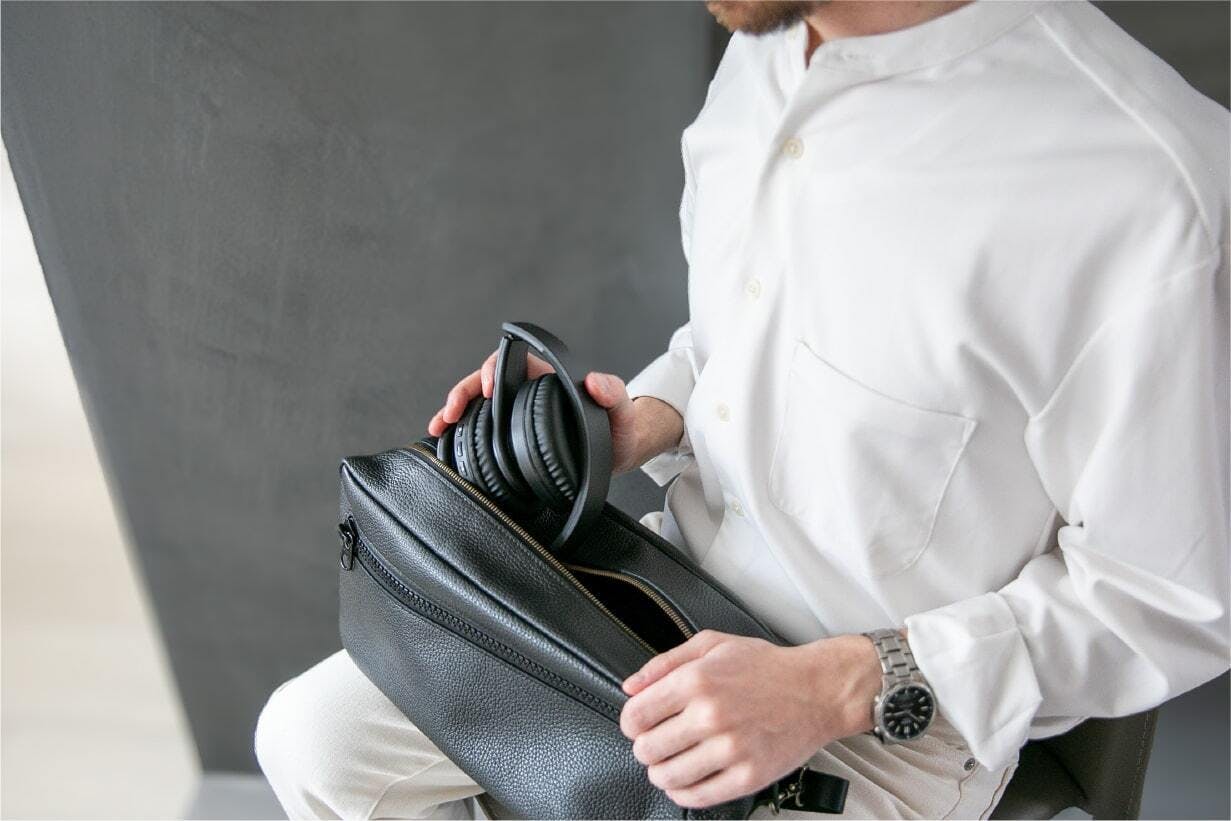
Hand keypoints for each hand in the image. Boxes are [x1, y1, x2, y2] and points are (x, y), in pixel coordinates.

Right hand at [426, 350, 680, 473]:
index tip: (491, 388)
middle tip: (453, 411)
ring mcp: (519, 412)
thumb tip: (595, 381)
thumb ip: (614, 394)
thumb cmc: (621, 428)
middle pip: (485, 381)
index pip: (512, 360)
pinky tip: (447, 440)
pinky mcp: (514, 434)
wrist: (619, 453)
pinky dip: (462, 430)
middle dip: (464, 391)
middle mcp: (529, 389)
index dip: (494, 369)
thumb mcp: (623, 412)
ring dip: (455, 409)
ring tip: (440, 424)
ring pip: (479, 403)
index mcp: (548, 376)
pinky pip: (483, 426)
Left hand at [619, 630, 881, 808]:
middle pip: (646, 750)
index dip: (631, 723)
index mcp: (697, 680)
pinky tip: (688, 779)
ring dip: (662, 772)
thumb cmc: (767, 667)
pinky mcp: (748, 776)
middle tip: (658, 742)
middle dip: (646, 748)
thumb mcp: (712, 645)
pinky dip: (683, 793)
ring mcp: (730, 749)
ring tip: (672, 762)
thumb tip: (630, 686)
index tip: (638, 725)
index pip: (635, 716)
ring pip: (667, 777)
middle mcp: (710, 715)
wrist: (818, 690)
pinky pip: (698, 797)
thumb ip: (665, 663)